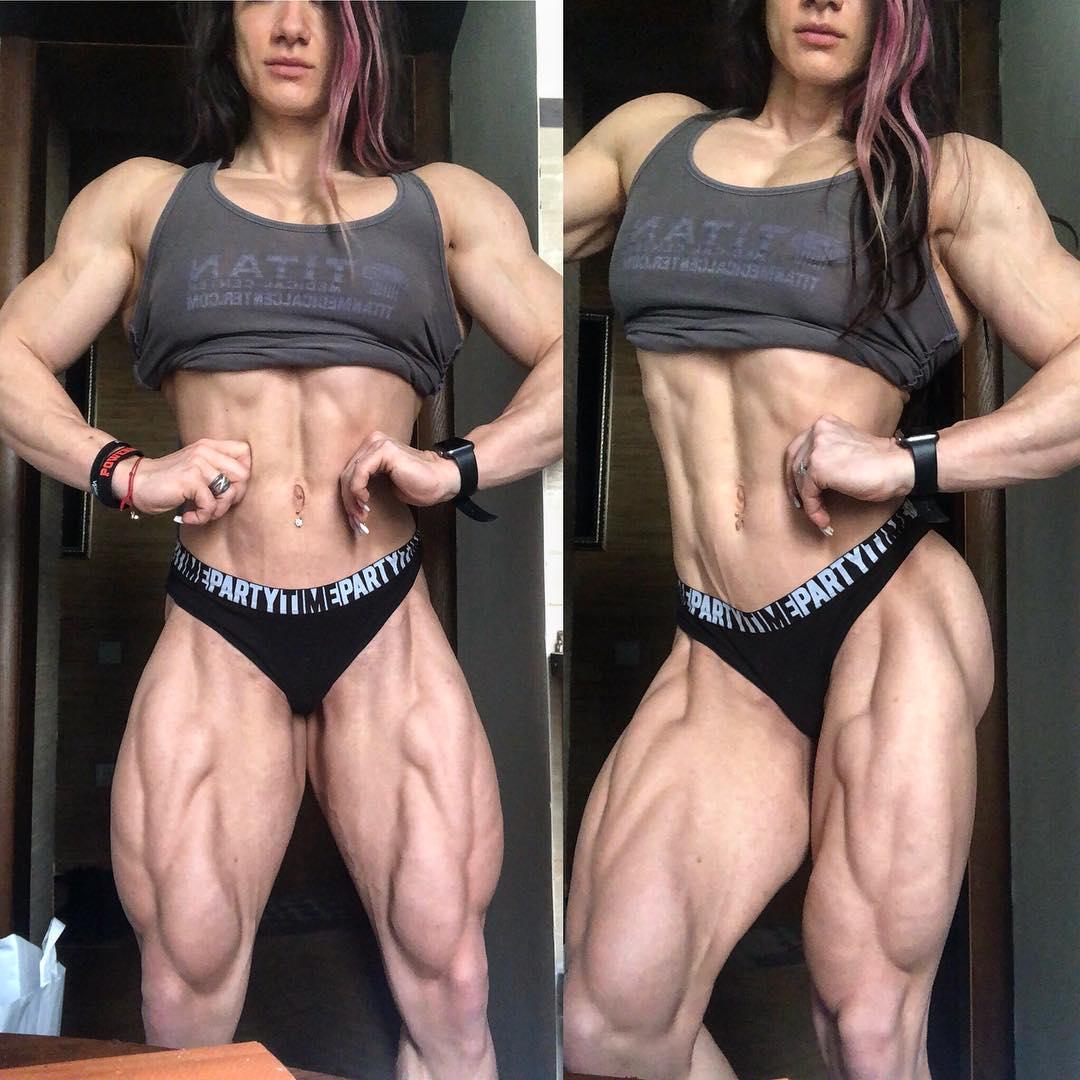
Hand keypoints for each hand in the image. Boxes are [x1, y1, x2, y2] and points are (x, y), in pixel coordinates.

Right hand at [111, 438, 251, 524]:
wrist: (137, 483)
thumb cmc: (170, 481)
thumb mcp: (197, 468)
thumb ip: (217, 469)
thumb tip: (245, 486)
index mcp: (210, 446)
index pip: (245, 453)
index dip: (244, 474)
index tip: (230, 487)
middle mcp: (206, 451)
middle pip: (244, 475)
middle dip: (234, 497)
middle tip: (216, 505)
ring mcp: (198, 464)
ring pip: (229, 492)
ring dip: (217, 511)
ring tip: (201, 513)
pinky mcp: (190, 479)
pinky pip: (210, 505)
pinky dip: (201, 517)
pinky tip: (188, 517)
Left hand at [340, 431, 460, 531]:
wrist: (441, 481)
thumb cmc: (418, 484)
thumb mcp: (384, 485)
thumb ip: (365, 484)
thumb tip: (347, 501)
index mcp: (371, 448)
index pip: (349, 473)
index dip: (347, 497)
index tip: (354, 518)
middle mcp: (373, 442)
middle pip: (346, 475)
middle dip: (348, 501)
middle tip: (357, 521)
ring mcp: (378, 443)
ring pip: (350, 475)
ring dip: (352, 499)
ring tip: (361, 515)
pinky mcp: (384, 450)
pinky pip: (360, 472)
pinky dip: (358, 489)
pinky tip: (366, 501)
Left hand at [784, 415, 914, 532]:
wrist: (897, 467)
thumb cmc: (877, 463)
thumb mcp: (845, 448)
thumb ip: (826, 453)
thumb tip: (807, 477)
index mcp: (824, 423)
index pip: (798, 448)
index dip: (795, 470)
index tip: (800, 488)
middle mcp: (818, 431)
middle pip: (794, 462)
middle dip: (795, 486)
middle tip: (801, 504)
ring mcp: (817, 448)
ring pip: (800, 479)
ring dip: (807, 502)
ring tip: (819, 516)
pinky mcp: (819, 466)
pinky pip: (808, 493)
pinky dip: (813, 509)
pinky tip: (823, 519)